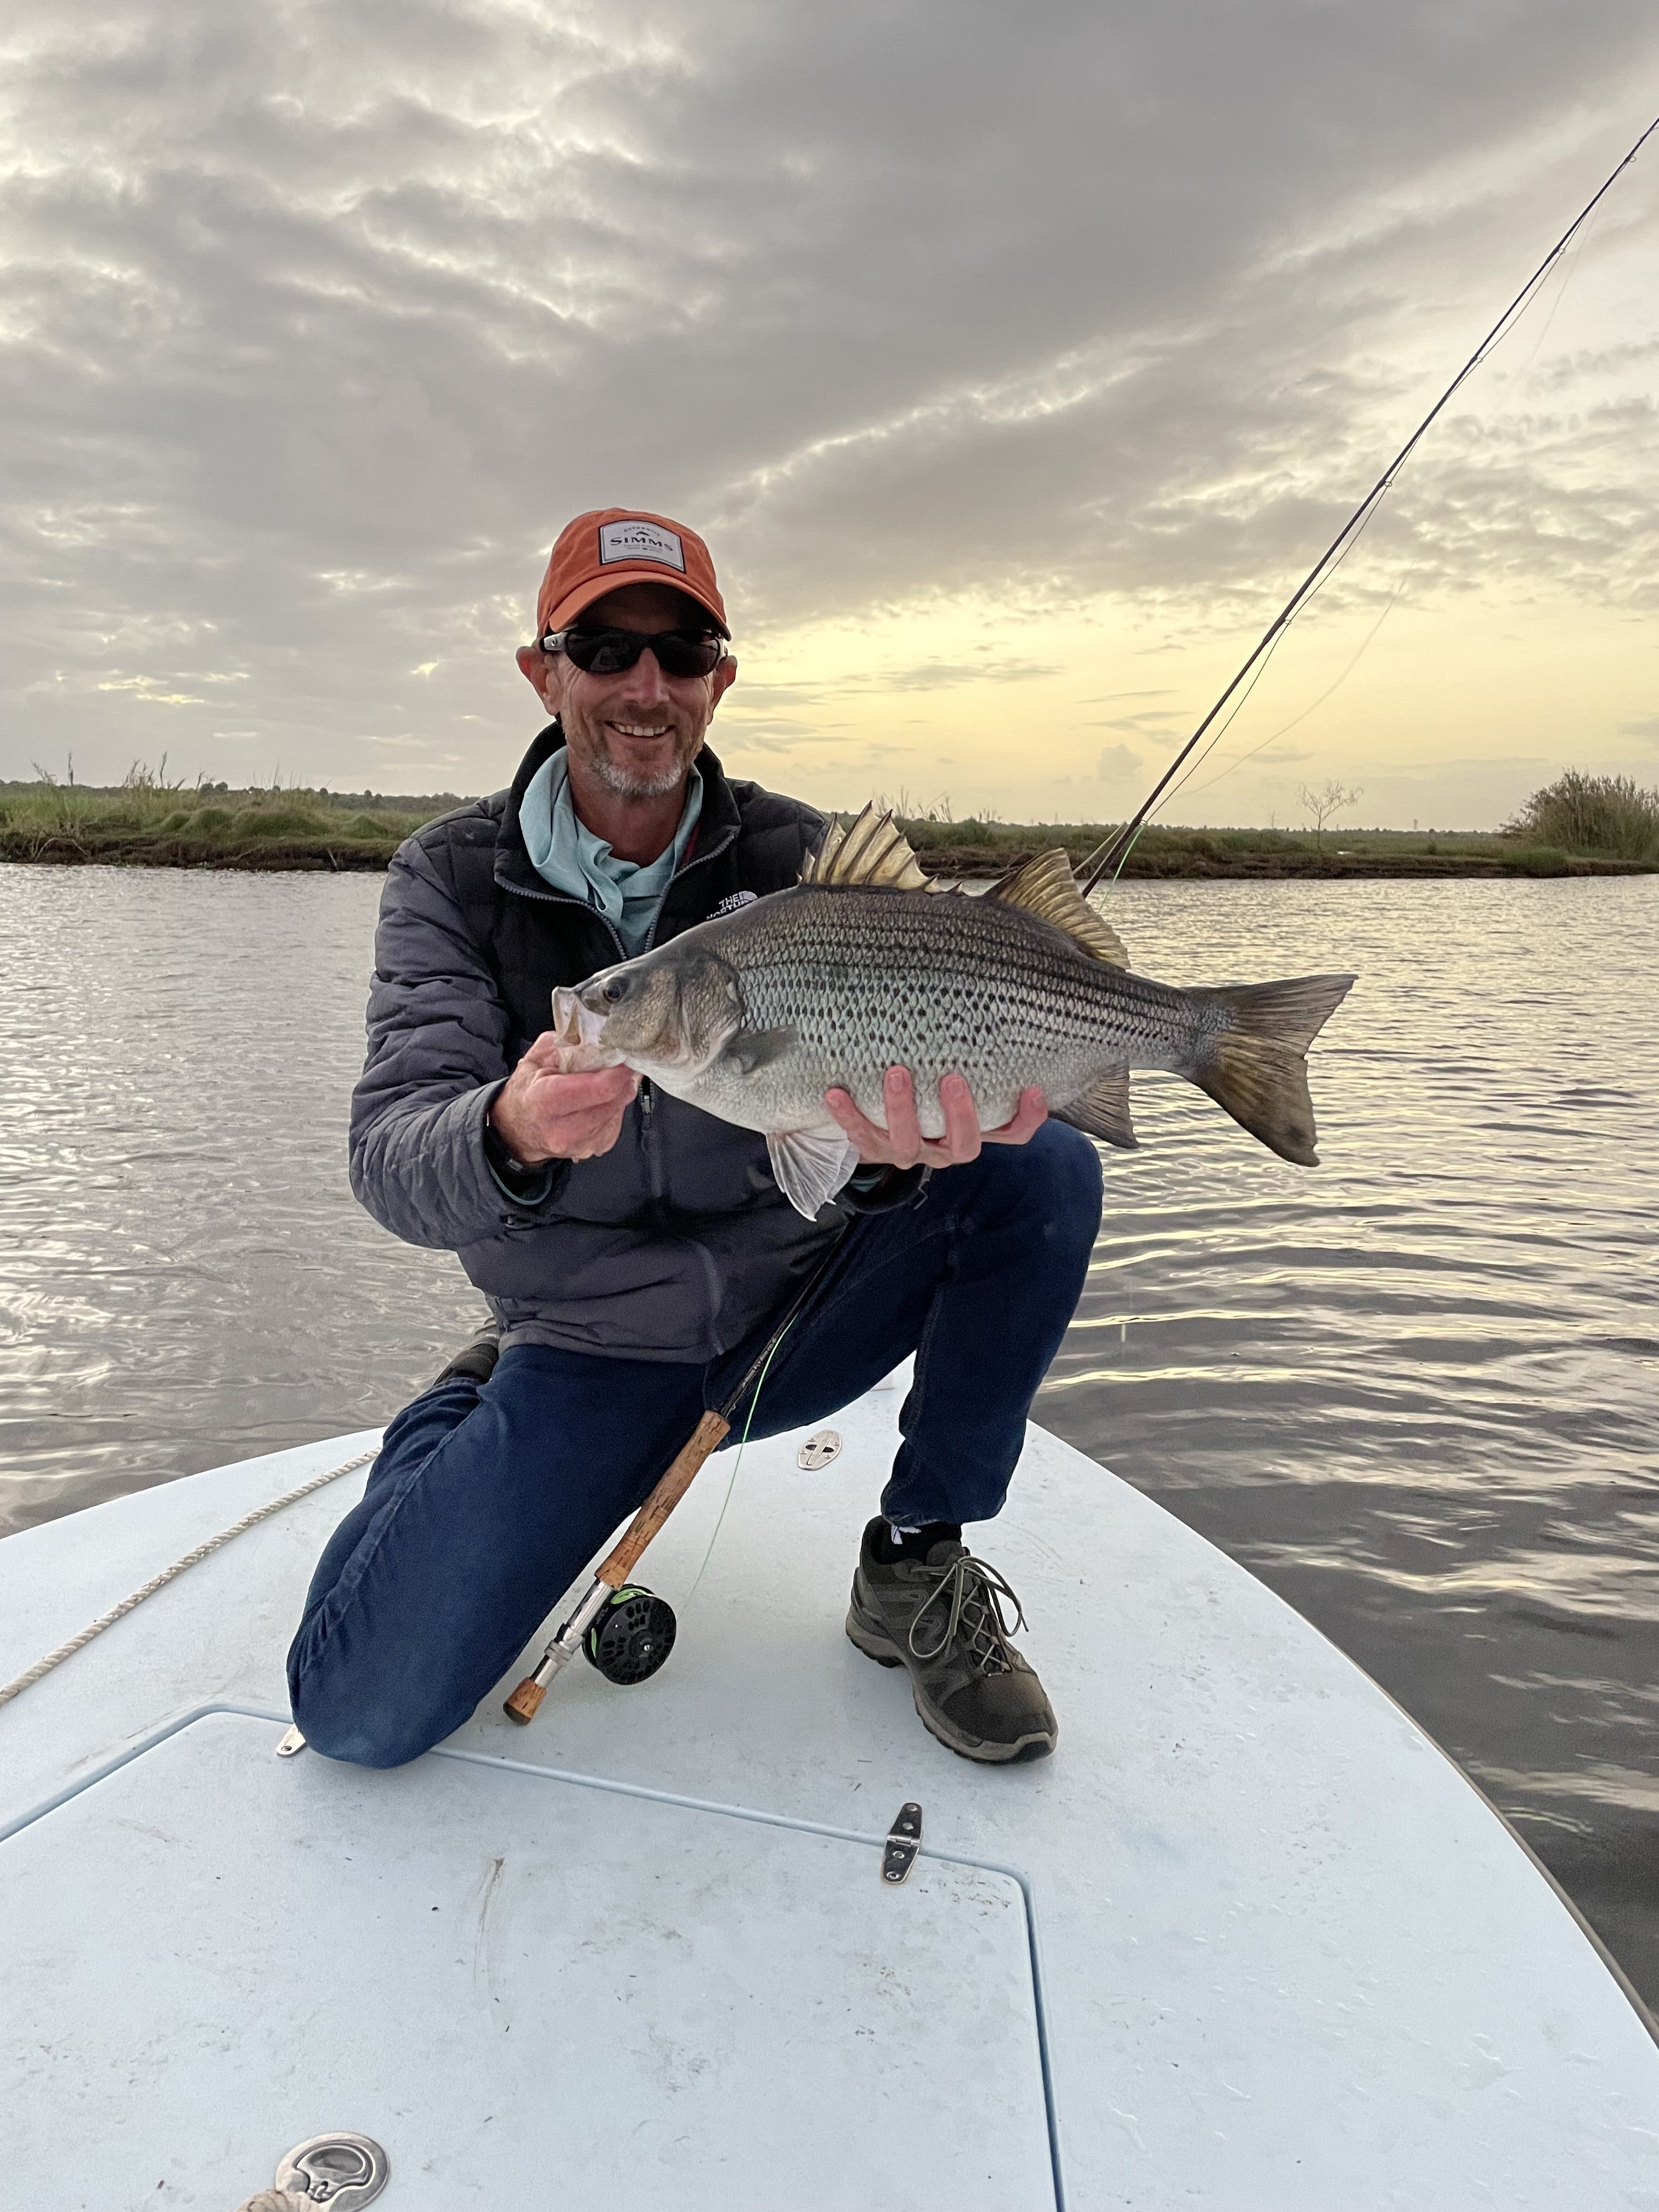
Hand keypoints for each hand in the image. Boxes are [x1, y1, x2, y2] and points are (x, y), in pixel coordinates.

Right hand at [489, 1030, 638, 1164]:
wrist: (517, 1130)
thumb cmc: (527, 1091)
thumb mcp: (536, 1059)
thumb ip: (566, 1045)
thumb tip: (599, 1041)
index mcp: (544, 1101)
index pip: (598, 1088)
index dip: (618, 1070)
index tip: (625, 1055)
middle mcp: (562, 1129)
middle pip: (613, 1099)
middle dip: (622, 1079)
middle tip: (620, 1063)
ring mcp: (580, 1144)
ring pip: (618, 1110)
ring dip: (618, 1092)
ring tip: (604, 1080)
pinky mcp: (593, 1149)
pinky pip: (617, 1122)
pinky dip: (613, 1107)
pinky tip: (599, 1100)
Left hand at [824, 1066, 1047, 1170]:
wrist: (878, 1131)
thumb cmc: (928, 1096)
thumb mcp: (952, 1083)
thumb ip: (972, 1058)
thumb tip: (989, 1001)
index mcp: (971, 1134)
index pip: (1012, 1134)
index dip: (1027, 1118)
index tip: (1034, 1090)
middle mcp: (944, 1149)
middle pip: (963, 1145)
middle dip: (959, 1114)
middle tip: (952, 1079)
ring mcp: (908, 1152)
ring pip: (909, 1142)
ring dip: (902, 1109)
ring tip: (895, 1073)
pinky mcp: (874, 1149)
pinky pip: (860, 1137)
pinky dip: (848, 1115)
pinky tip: (835, 1092)